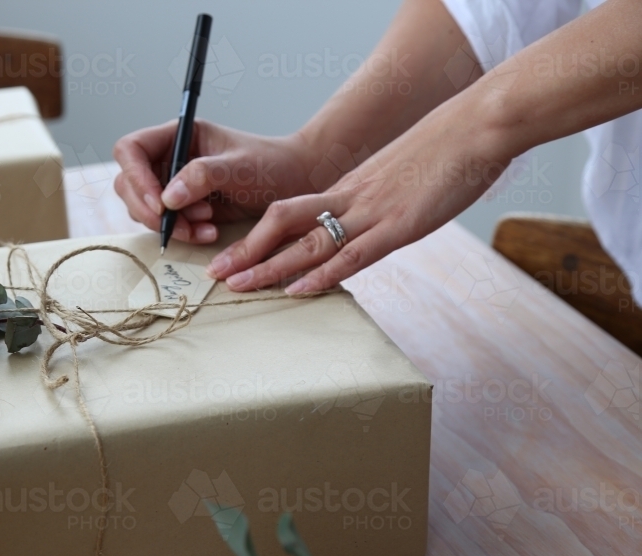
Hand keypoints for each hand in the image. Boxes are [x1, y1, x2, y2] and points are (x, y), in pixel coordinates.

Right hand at [113, 119, 314, 243]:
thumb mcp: (240, 167)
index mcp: (179, 135)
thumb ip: (202, 177)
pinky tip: (208, 233)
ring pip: (144, 209)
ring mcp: (174, 185)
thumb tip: (167, 199)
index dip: (136, 177)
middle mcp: (170, 158)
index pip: (131, 150)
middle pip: (129, 184)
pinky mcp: (184, 209)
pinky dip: (182, 234)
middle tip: (179, 225)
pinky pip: (166, 225)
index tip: (160, 203)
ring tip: (205, 228)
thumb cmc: (272, 165)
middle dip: (151, 210)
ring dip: (170, 225)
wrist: (295, 184)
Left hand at [207, 96, 511, 293]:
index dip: (256, 235)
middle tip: (215, 274)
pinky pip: (351, 254)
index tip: (232, 255)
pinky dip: (321, 275)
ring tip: (237, 286)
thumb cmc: (444, 154)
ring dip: (269, 266)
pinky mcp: (398, 227)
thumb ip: (373, 205)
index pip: (288, 213)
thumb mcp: (397, 180)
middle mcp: (349, 199)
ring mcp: (371, 213)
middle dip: (247, 251)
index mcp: (347, 190)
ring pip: (307, 241)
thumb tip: (361, 227)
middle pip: (282, 224)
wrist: (477, 127)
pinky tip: (297, 290)